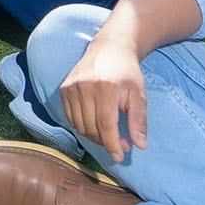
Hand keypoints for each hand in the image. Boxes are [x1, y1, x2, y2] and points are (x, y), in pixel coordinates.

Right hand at [57, 32, 151, 163]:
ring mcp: (71, 87)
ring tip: (109, 134)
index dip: (112, 144)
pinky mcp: (64, 89)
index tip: (120, 156)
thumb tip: (140, 146)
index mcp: (105, 87)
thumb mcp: (139, 95)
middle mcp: (84, 86)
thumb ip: (139, 121)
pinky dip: (82, 126)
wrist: (110, 48)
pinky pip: (70, 118)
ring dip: (94, 136)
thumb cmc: (127, 72)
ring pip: (79, 125)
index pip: (105, 124)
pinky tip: (95, 124)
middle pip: (91, 127)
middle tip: (120, 144)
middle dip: (106, 142)